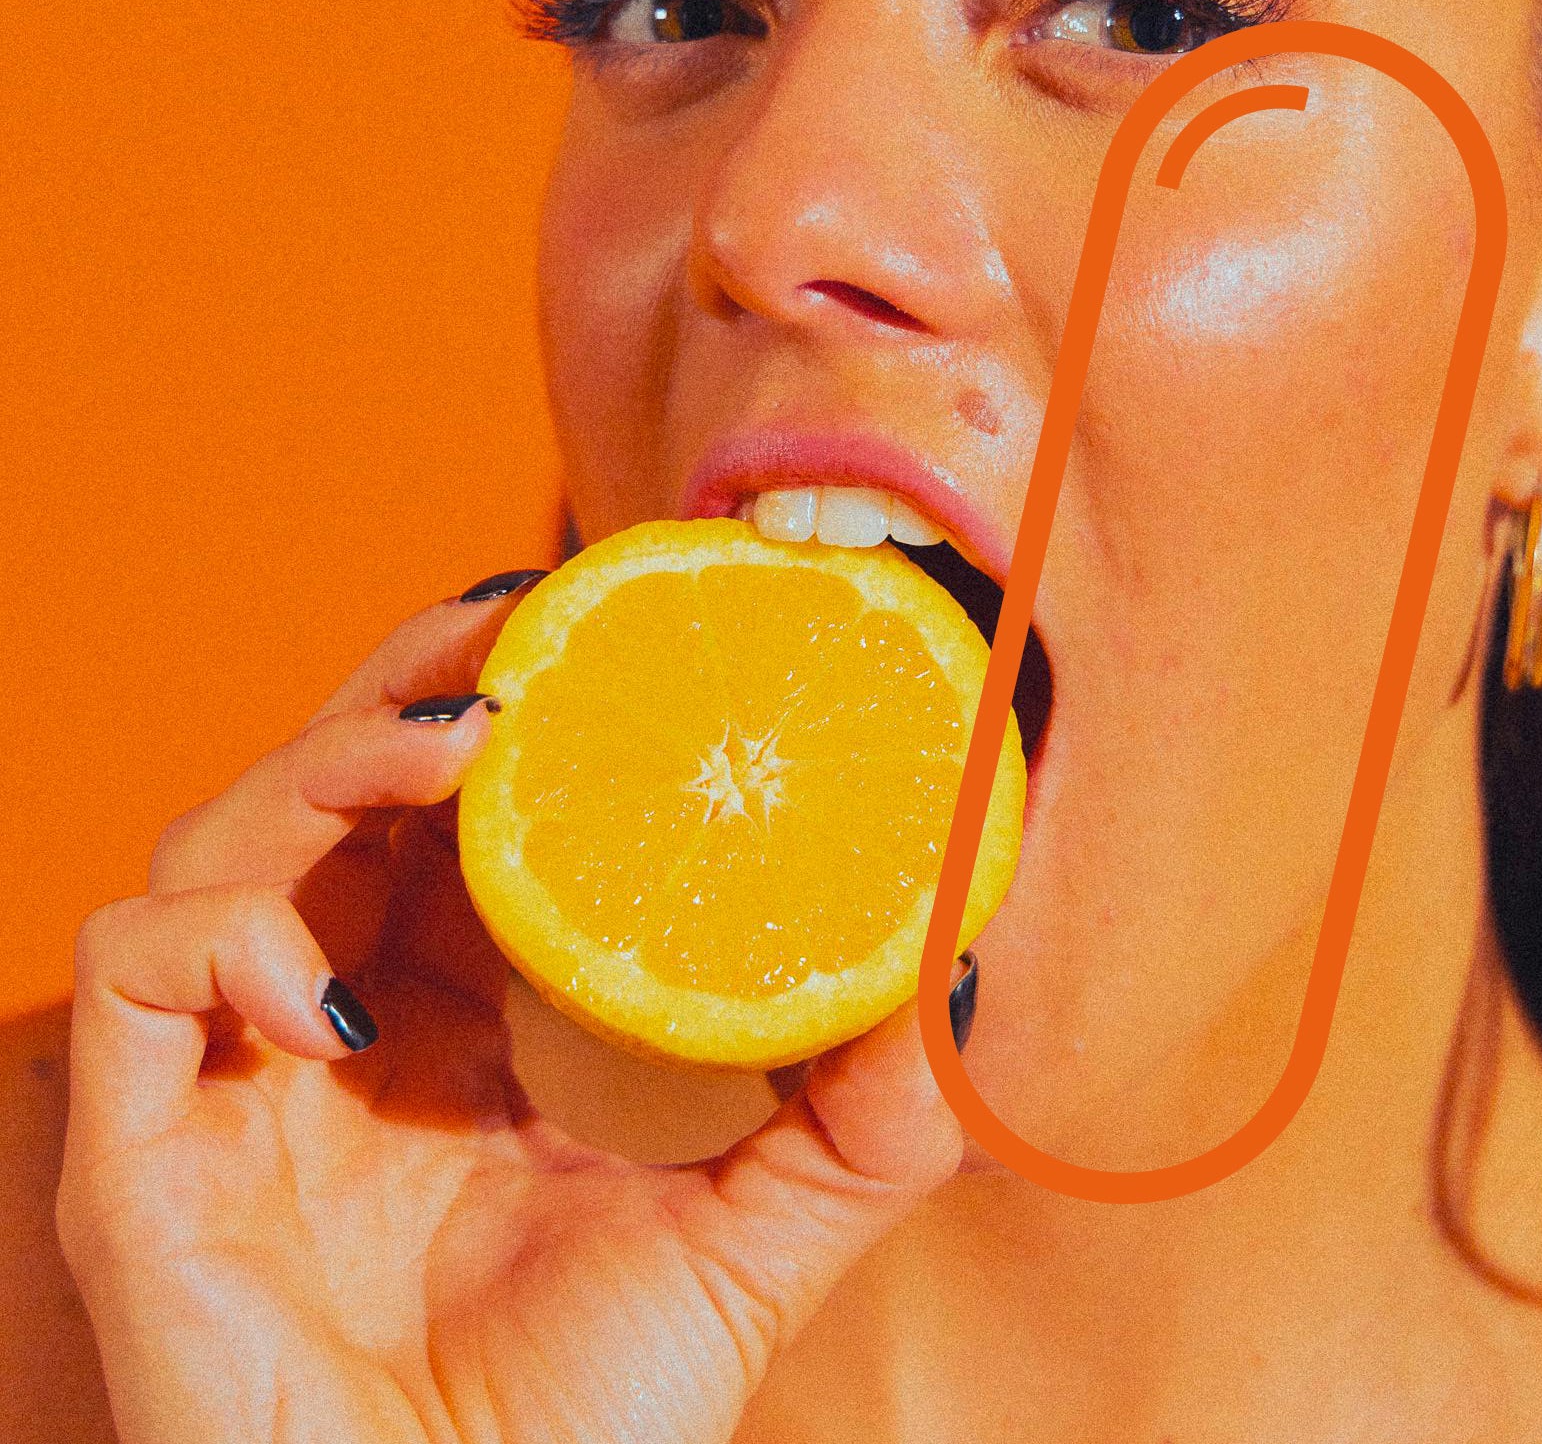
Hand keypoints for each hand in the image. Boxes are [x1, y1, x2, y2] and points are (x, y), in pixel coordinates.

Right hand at [57, 580, 969, 1443]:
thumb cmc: (583, 1426)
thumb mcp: (756, 1238)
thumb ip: (860, 1117)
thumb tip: (960, 977)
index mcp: (450, 1024)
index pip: (454, 824)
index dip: (516, 719)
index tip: (613, 640)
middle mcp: (333, 1027)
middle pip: (334, 788)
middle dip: (415, 686)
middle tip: (526, 626)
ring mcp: (233, 1084)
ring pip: (223, 839)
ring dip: (331, 760)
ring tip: (462, 742)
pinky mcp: (142, 1161)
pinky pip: (134, 977)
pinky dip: (224, 940)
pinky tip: (343, 996)